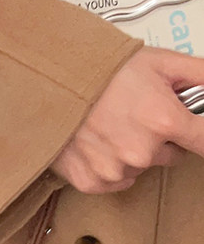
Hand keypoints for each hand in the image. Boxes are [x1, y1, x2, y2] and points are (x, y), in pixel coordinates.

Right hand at [51, 47, 203, 193]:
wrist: (53, 85)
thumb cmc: (102, 72)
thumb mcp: (160, 62)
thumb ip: (200, 75)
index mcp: (165, 121)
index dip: (199, 135)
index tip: (194, 133)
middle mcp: (142, 151)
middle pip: (169, 155)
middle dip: (158, 138)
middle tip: (136, 115)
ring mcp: (115, 169)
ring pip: (139, 168)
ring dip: (130, 152)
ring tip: (111, 127)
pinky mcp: (92, 181)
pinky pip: (114, 181)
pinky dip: (109, 166)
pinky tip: (99, 144)